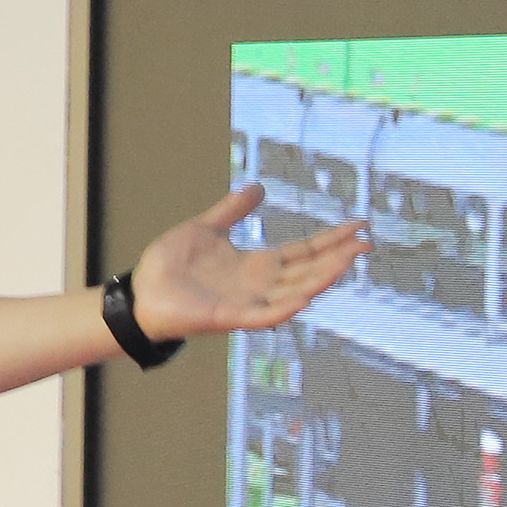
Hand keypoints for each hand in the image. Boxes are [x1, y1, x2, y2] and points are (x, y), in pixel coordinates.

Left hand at [127, 185, 368, 340]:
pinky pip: (266, 316)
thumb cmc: (167, 267)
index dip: (331, 240)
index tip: (358, 225)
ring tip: (348, 262)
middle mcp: (259, 286)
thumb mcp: (204, 228)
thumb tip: (257, 187)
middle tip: (367, 244)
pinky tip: (307, 294)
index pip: (303, 252)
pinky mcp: (230, 318)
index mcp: (256, 265)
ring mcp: (247, 303)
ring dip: (322, 279)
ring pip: (295, 293)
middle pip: (308, 271)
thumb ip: (232, 210)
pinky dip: (287, 307)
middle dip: (337, 259)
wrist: (139, 294)